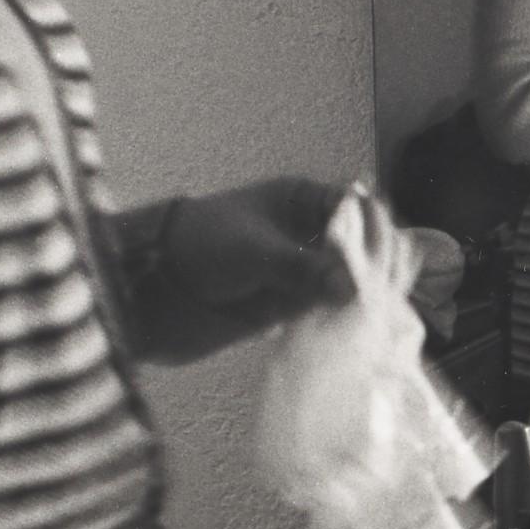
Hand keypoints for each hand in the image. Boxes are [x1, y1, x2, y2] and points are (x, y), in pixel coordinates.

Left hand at [135, 177, 357, 360]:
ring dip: (361, 294)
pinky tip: (355, 328)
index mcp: (301, 200)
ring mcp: (303, 269)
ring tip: (370, 314)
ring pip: (349, 279)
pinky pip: (331, 309)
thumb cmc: (198, 246)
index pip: (355, 208)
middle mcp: (308, 233)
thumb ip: (303, 268)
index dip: (372, 229)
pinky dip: (344, 317)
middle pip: (360, 245)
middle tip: (378, 289)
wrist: (149, 288)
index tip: (379, 256)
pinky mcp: (294, 304)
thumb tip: (354, 288)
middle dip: (372, 265)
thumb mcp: (254, 250)